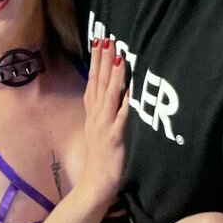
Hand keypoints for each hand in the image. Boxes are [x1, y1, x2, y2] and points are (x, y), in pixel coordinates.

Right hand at [79, 37, 129, 206]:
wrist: (95, 183)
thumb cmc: (100, 157)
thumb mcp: (98, 128)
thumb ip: (104, 109)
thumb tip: (113, 91)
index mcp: (93, 112)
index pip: (93, 80)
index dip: (96, 61)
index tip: (99, 41)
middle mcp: (96, 115)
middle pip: (100, 83)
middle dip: (104, 60)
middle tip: (108, 39)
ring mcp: (104, 126)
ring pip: (109, 96)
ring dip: (114, 76)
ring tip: (119, 56)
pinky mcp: (114, 138)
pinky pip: (121, 119)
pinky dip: (124, 104)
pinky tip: (130, 91)